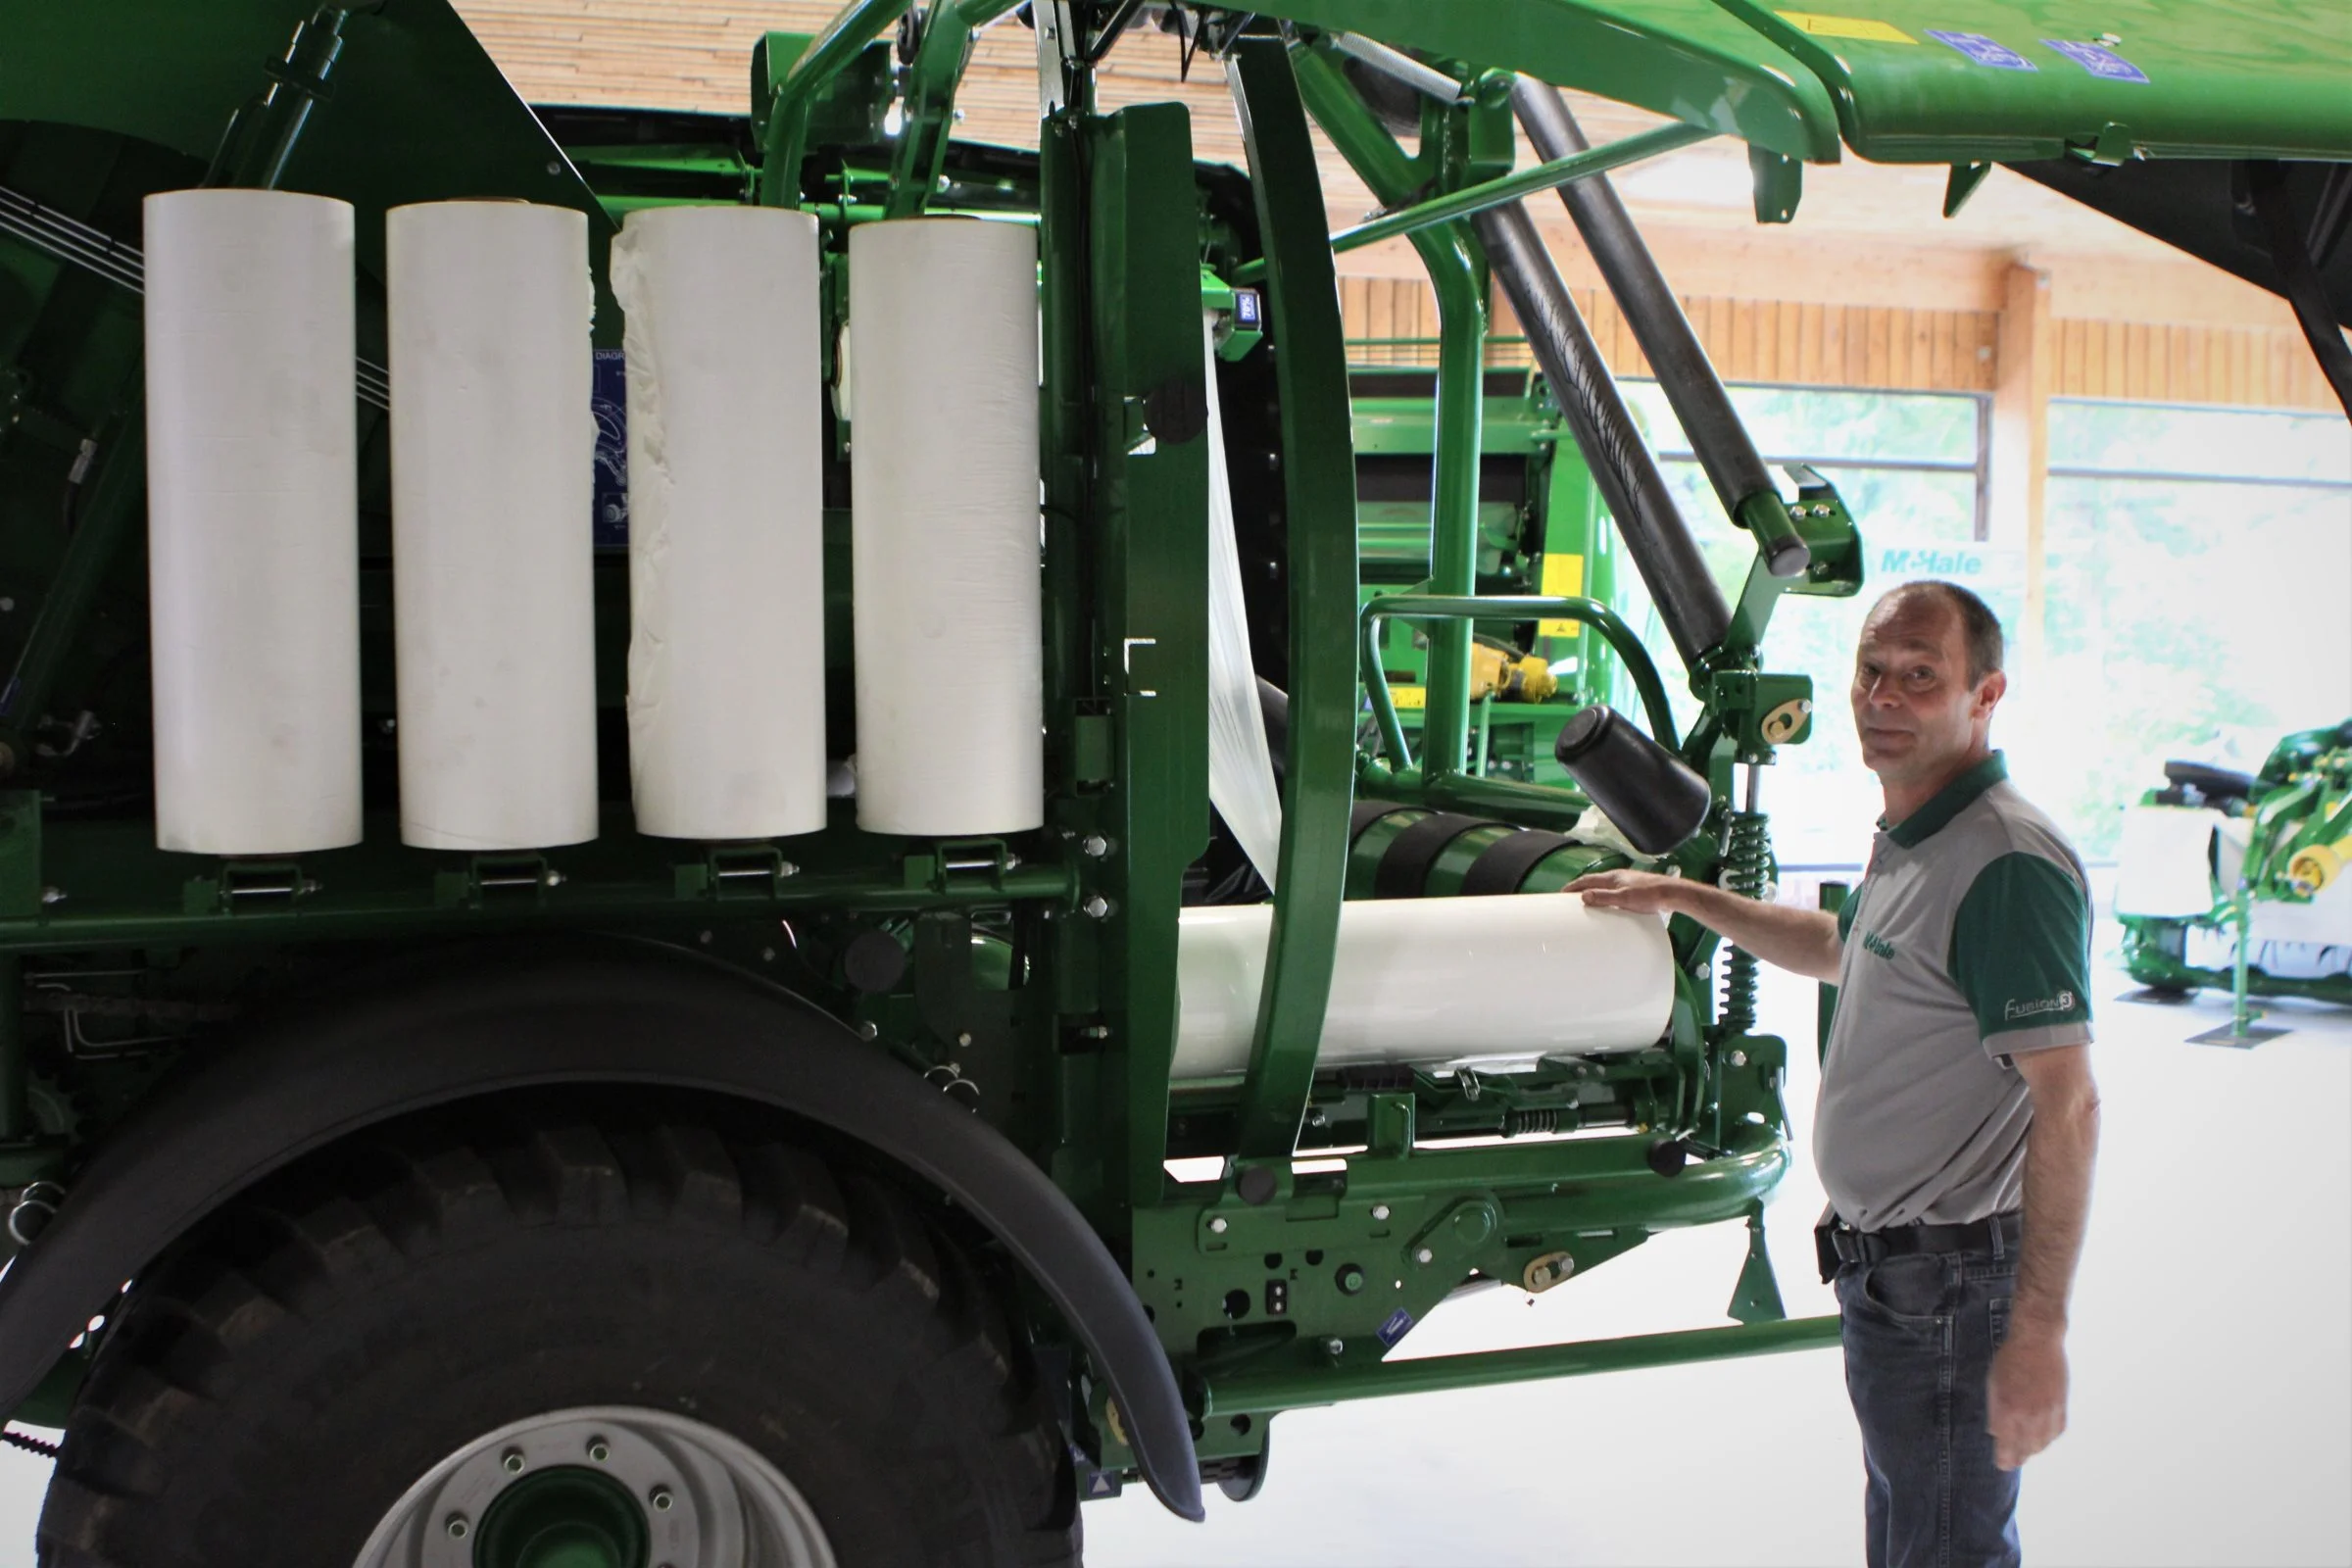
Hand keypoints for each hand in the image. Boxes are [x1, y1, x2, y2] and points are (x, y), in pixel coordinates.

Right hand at [1563, 869, 1686, 915]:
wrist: (1671, 894)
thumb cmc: (1649, 895)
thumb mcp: (1624, 898)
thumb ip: (1604, 897)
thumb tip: (1583, 896)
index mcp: (1612, 877)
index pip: (1586, 880)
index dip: (1573, 887)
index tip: (1561, 894)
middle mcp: (1617, 879)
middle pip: (1593, 883)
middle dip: (1580, 891)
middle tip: (1569, 901)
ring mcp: (1626, 885)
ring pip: (1603, 889)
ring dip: (1592, 895)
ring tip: (1585, 907)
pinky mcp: (1633, 892)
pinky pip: (1612, 895)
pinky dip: (1604, 900)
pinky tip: (1607, 909)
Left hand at [1986, 1325, 2068, 1468]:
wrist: (2037, 1341)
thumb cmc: (2009, 1360)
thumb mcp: (1993, 1386)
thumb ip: (1996, 1413)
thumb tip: (1996, 1434)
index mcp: (2008, 1411)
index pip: (2007, 1447)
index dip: (2005, 1459)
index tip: (2002, 1464)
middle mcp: (2029, 1416)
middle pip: (2026, 1450)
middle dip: (2018, 1456)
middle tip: (2013, 1458)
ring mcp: (2048, 1413)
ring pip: (2042, 1444)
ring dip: (2033, 1448)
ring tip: (2026, 1447)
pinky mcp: (2062, 1407)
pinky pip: (2056, 1432)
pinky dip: (2048, 1437)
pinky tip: (2041, 1435)